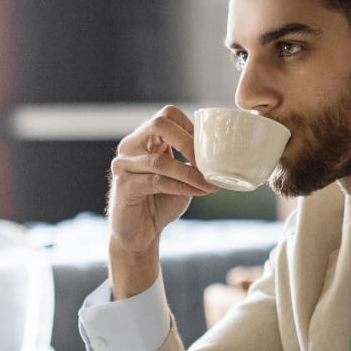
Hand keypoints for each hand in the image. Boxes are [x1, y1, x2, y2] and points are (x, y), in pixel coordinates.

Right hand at [107, 105, 216, 296]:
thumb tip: (226, 156)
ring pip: (160, 160)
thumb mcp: (182, 177)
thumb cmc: (161, 203)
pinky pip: (156, 182)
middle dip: (188, 141)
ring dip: (190, 172)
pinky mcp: (123, 186)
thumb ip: (195, 163)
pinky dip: (181, 186)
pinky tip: (198, 191)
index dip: (191, 127)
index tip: (211, 147)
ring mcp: (123, 165)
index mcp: (145, 139)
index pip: (168, 115)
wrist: (140, 235)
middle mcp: (130, 146)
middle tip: (209, 161)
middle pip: (159, 124)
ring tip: (210, 182)